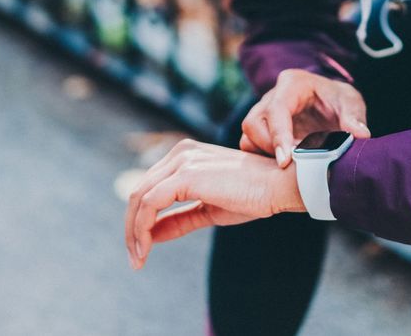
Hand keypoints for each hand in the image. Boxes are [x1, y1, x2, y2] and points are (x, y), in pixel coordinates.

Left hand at [124, 138, 304, 269]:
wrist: (279, 186)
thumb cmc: (252, 196)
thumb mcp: (209, 211)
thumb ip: (180, 219)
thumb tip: (151, 235)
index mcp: (185, 156)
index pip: (149, 187)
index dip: (139, 219)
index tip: (141, 248)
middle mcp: (180, 153)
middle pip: (138, 191)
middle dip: (131, 228)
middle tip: (135, 258)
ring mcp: (182, 161)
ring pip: (139, 197)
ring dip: (133, 232)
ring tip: (138, 258)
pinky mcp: (185, 175)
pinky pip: (150, 203)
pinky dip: (141, 228)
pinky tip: (146, 248)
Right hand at [240, 69, 370, 167]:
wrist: (331, 103)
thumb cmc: (338, 100)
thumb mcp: (350, 103)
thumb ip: (354, 117)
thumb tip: (361, 134)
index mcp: (292, 84)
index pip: (276, 110)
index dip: (279, 136)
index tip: (285, 161)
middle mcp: (271, 96)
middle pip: (253, 123)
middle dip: (270, 147)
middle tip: (295, 164)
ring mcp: (262, 113)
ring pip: (248, 136)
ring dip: (266, 154)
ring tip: (293, 164)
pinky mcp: (261, 130)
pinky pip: (251, 145)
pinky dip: (264, 158)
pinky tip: (286, 165)